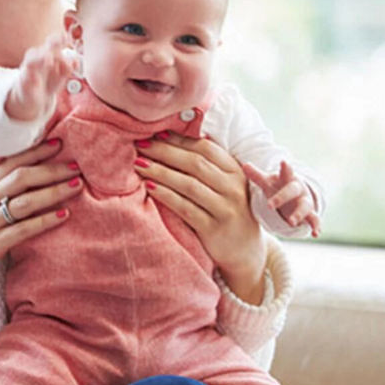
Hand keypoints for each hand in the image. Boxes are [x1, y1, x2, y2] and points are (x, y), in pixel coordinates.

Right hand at [0, 139, 80, 316]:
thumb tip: (3, 163)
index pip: (11, 162)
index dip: (35, 151)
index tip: (58, 142)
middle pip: (21, 176)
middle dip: (51, 169)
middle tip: (77, 164)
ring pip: (24, 201)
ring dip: (53, 192)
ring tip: (76, 186)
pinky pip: (22, 229)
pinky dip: (44, 221)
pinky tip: (63, 216)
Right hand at [5, 33, 76, 121]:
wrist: (35, 99)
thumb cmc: (49, 82)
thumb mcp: (61, 75)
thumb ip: (68, 67)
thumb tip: (76, 61)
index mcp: (47, 55)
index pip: (51, 43)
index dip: (58, 39)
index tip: (65, 38)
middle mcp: (37, 60)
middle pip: (41, 50)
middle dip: (49, 49)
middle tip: (59, 51)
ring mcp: (29, 70)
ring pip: (31, 60)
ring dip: (40, 59)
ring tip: (49, 62)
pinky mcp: (24, 82)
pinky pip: (25, 78)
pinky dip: (30, 79)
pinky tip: (37, 82)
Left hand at [134, 132, 267, 302]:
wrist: (244, 251)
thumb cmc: (227, 210)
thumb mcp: (225, 185)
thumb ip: (207, 165)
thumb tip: (171, 137)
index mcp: (236, 172)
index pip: (205, 148)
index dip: (179, 140)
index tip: (155, 133)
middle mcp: (233, 188)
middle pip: (195, 164)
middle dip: (164, 152)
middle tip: (140, 145)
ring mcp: (226, 209)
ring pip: (189, 185)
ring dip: (161, 172)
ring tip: (139, 164)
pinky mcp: (214, 229)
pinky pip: (185, 208)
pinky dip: (166, 195)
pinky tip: (149, 187)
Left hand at [243, 160, 320, 236]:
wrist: (296, 194)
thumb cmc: (278, 186)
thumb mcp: (268, 182)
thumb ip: (256, 175)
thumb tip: (245, 165)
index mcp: (288, 179)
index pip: (286, 173)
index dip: (285, 168)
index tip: (284, 162)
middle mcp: (299, 190)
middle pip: (292, 191)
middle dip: (282, 197)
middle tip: (270, 205)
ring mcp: (305, 201)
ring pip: (305, 207)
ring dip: (298, 214)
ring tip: (290, 222)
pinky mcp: (310, 214)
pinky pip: (315, 220)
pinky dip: (315, 226)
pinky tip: (315, 233)